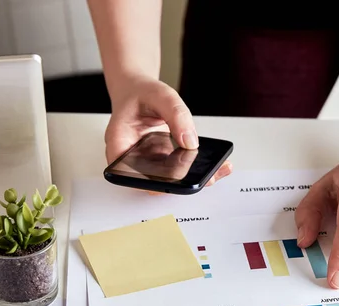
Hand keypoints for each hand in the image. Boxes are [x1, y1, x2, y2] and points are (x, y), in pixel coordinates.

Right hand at [104, 76, 232, 190]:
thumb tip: (190, 142)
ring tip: (217, 170)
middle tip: (205, 177)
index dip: (151, 181)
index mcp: (120, 143)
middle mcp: (132, 157)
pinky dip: (197, 168)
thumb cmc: (140, 92)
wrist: (138, 89)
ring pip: (169, 179)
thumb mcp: (159, 94)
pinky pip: (179, 168)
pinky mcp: (163, 160)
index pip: (129, 173)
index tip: (175, 178)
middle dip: (180, 182)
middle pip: (154, 181)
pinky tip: (218, 164)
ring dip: (193, 177)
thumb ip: (175, 114)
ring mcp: (148, 161)